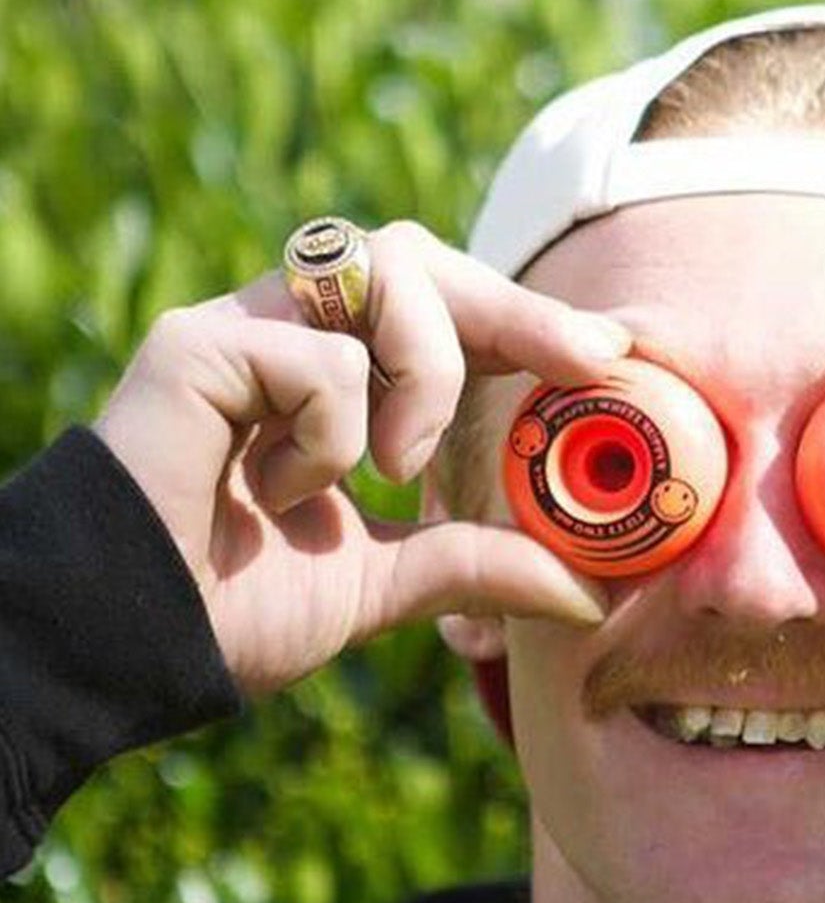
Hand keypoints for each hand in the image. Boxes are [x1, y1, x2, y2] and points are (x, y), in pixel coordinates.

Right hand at [93, 221, 631, 694]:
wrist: (137, 645)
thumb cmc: (237, 610)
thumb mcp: (387, 587)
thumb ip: (476, 569)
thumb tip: (586, 594)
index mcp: (337, 383)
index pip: (442, 315)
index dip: (527, 322)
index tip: (610, 356)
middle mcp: (288, 336)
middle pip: (417, 256)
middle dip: (514, 309)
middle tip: (583, 361)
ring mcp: (241, 330)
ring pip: (383, 277)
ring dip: (425, 380)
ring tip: (395, 470)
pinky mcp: (197, 347)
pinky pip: (320, 357)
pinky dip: (332, 436)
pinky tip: (278, 493)